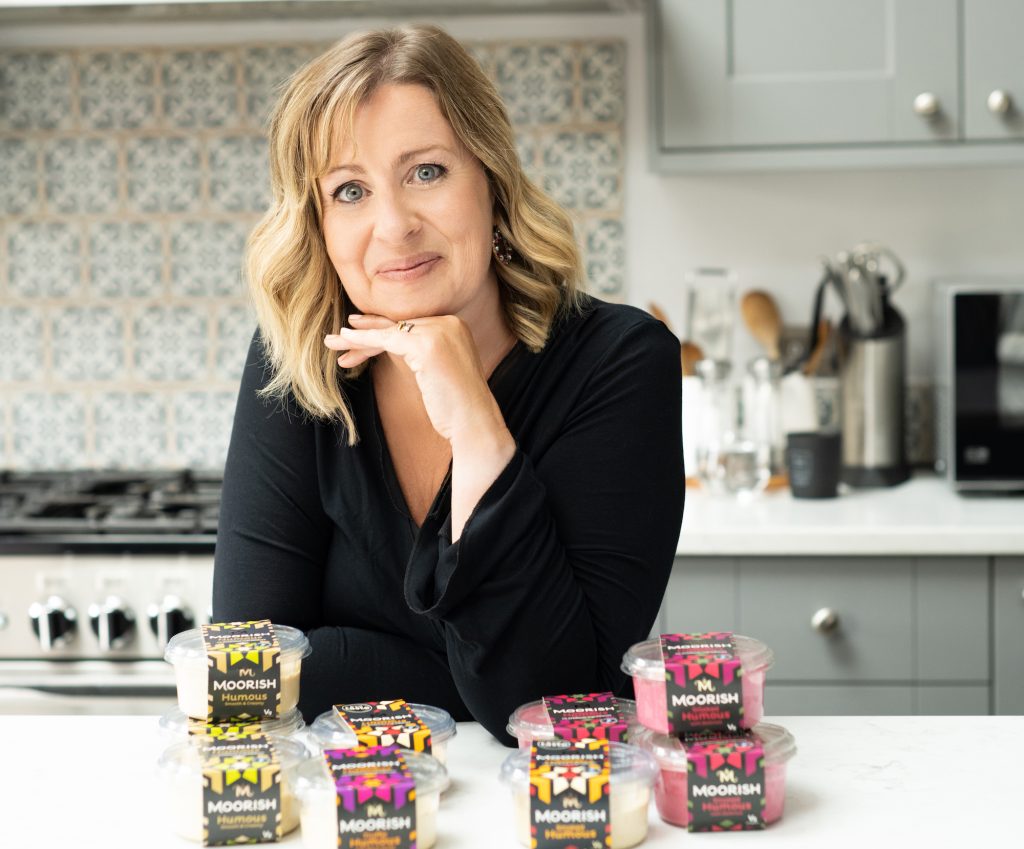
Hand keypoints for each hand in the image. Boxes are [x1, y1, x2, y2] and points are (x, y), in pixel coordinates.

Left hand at [325, 313, 500, 444]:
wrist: (473, 422)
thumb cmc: (457, 406)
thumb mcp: (440, 372)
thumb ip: (425, 355)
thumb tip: (401, 349)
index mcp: (455, 327)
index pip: (412, 326)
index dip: (384, 332)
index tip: (360, 333)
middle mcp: (450, 323)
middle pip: (400, 326)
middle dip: (369, 333)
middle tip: (342, 334)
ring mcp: (439, 332)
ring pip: (390, 332)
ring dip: (358, 338)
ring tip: (332, 342)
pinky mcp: (426, 344)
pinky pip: (386, 339)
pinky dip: (363, 341)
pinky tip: (345, 342)